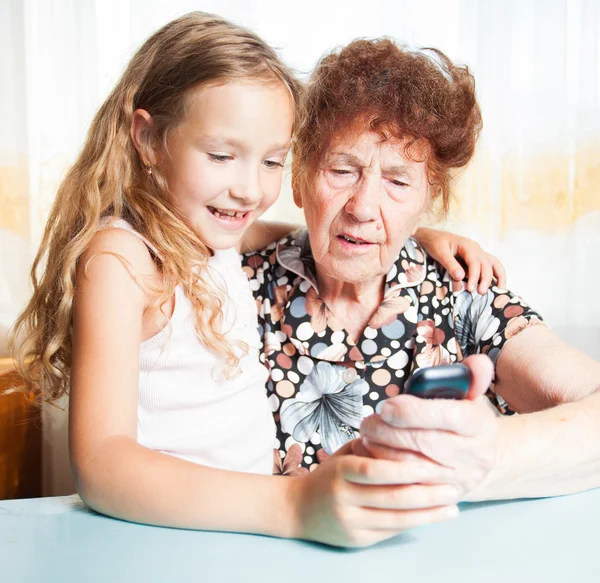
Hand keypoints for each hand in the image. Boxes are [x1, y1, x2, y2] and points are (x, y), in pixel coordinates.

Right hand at [290, 452, 459, 547]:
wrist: (296, 510)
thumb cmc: (328, 477)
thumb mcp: (342, 456)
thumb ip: (369, 449)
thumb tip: (406, 438)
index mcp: (341, 471)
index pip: (376, 470)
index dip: (406, 469)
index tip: (433, 464)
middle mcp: (344, 498)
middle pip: (392, 497)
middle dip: (427, 493)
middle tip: (453, 485)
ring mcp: (351, 522)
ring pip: (397, 519)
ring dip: (429, 513)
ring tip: (452, 505)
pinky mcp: (357, 540)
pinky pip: (392, 531)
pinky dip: (415, 523)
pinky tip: (432, 517)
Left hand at [359, 355, 498, 501]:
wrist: (481, 461)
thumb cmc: (466, 422)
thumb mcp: (472, 397)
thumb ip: (471, 377)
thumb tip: (477, 361)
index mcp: (480, 425)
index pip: (448, 416)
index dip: (413, 411)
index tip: (387, 406)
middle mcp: (474, 455)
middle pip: (424, 442)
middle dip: (389, 431)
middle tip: (368, 421)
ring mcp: (458, 479)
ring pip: (412, 466)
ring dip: (382, 450)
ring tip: (367, 435)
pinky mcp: (441, 496)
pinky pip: (407, 486)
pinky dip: (384, 470)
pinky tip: (370, 456)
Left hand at [414, 227, 505, 293]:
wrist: (431, 237)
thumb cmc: (434, 243)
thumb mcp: (439, 252)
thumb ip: (450, 264)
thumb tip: (461, 277)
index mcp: (467, 245)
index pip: (475, 262)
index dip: (474, 276)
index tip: (470, 289)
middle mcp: (476, 249)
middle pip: (487, 264)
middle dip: (486, 279)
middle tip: (481, 293)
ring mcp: (477, 253)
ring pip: (493, 264)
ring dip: (498, 277)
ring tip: (499, 291)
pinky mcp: (476, 259)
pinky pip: (490, 266)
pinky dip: (496, 275)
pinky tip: (496, 287)